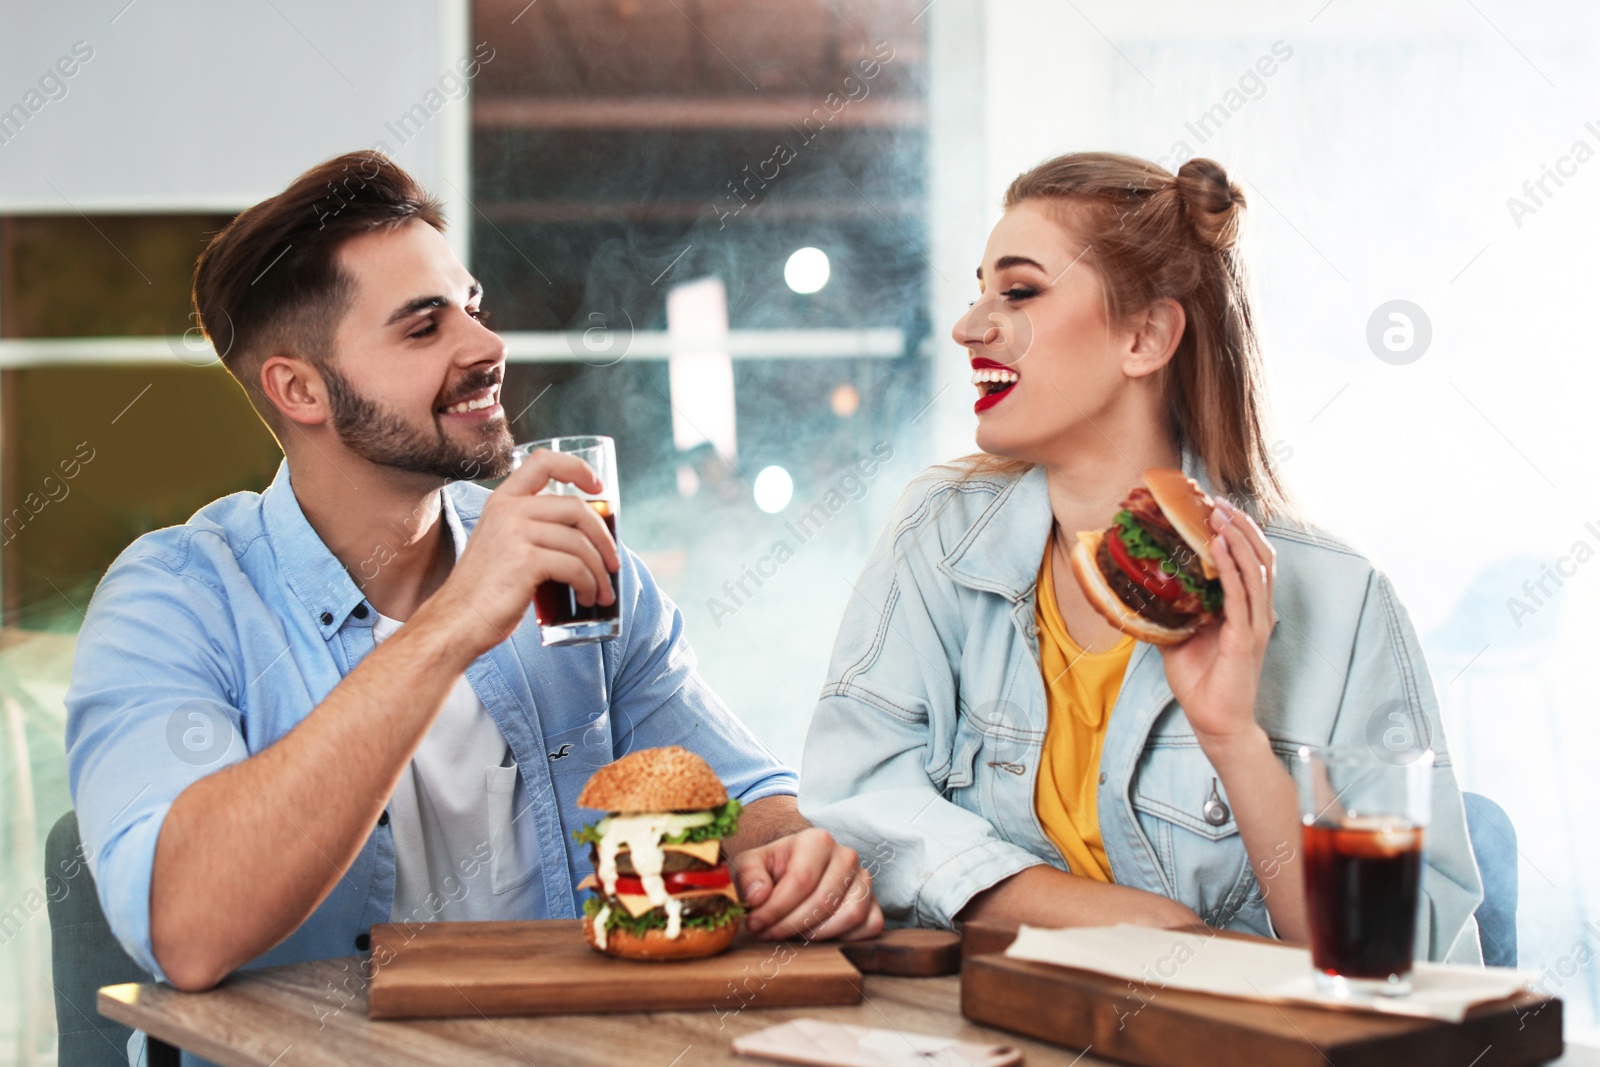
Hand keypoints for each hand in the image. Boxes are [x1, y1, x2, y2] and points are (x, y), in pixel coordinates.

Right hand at [421, 449, 619, 660]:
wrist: (457, 621)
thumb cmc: (487, 590)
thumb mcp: (504, 544)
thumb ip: (533, 529)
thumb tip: (589, 535)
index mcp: (503, 501)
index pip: (543, 462)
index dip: (577, 468)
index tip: (599, 488)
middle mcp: (508, 510)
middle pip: (576, 508)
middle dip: (604, 537)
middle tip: (612, 563)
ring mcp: (515, 533)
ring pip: (580, 542)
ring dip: (600, 570)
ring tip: (601, 592)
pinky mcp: (525, 561)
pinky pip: (575, 566)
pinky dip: (589, 584)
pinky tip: (587, 597)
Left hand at [730, 827, 883, 942]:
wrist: (794, 871)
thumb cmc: (772, 870)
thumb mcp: (749, 865)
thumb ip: (749, 876)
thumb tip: (758, 897)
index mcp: (818, 840)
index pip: (801, 880)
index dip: (775, 908)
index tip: (754, 923)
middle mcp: (847, 856)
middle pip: (823, 901)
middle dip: (790, 925)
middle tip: (767, 934)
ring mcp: (864, 880)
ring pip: (850, 915)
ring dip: (816, 934)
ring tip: (790, 934)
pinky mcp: (874, 903)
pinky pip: (869, 926)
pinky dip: (844, 938)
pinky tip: (816, 936)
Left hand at [1159, 499, 1276, 748]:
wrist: (1216, 722)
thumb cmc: (1202, 682)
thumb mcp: (1181, 637)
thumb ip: (1173, 611)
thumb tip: (1144, 588)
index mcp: (1247, 611)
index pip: (1252, 562)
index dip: (1240, 533)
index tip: (1217, 508)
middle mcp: (1257, 613)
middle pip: (1260, 558)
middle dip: (1241, 526)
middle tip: (1218, 502)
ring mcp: (1255, 625)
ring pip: (1255, 570)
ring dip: (1237, 538)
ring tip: (1218, 514)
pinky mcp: (1245, 638)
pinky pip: (1240, 595)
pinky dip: (1231, 567)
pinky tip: (1219, 545)